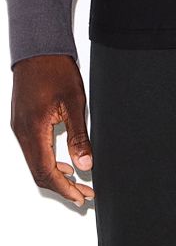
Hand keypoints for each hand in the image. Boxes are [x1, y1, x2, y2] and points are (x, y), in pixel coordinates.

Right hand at [10, 53, 94, 206]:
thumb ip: (79, 138)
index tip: (81, 197)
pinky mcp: (22, 123)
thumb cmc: (55, 70)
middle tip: (85, 194)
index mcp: (33, 129)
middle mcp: (22, 131)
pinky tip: (65, 164)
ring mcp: (20, 128)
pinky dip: (49, 163)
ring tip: (79, 183)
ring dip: (57, 176)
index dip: (64, 189)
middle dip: (63, 187)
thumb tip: (85, 165)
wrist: (38, 47)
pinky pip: (34, 152)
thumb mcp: (74, 104)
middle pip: (39, 173)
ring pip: (36, 164)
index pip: (46, 171)